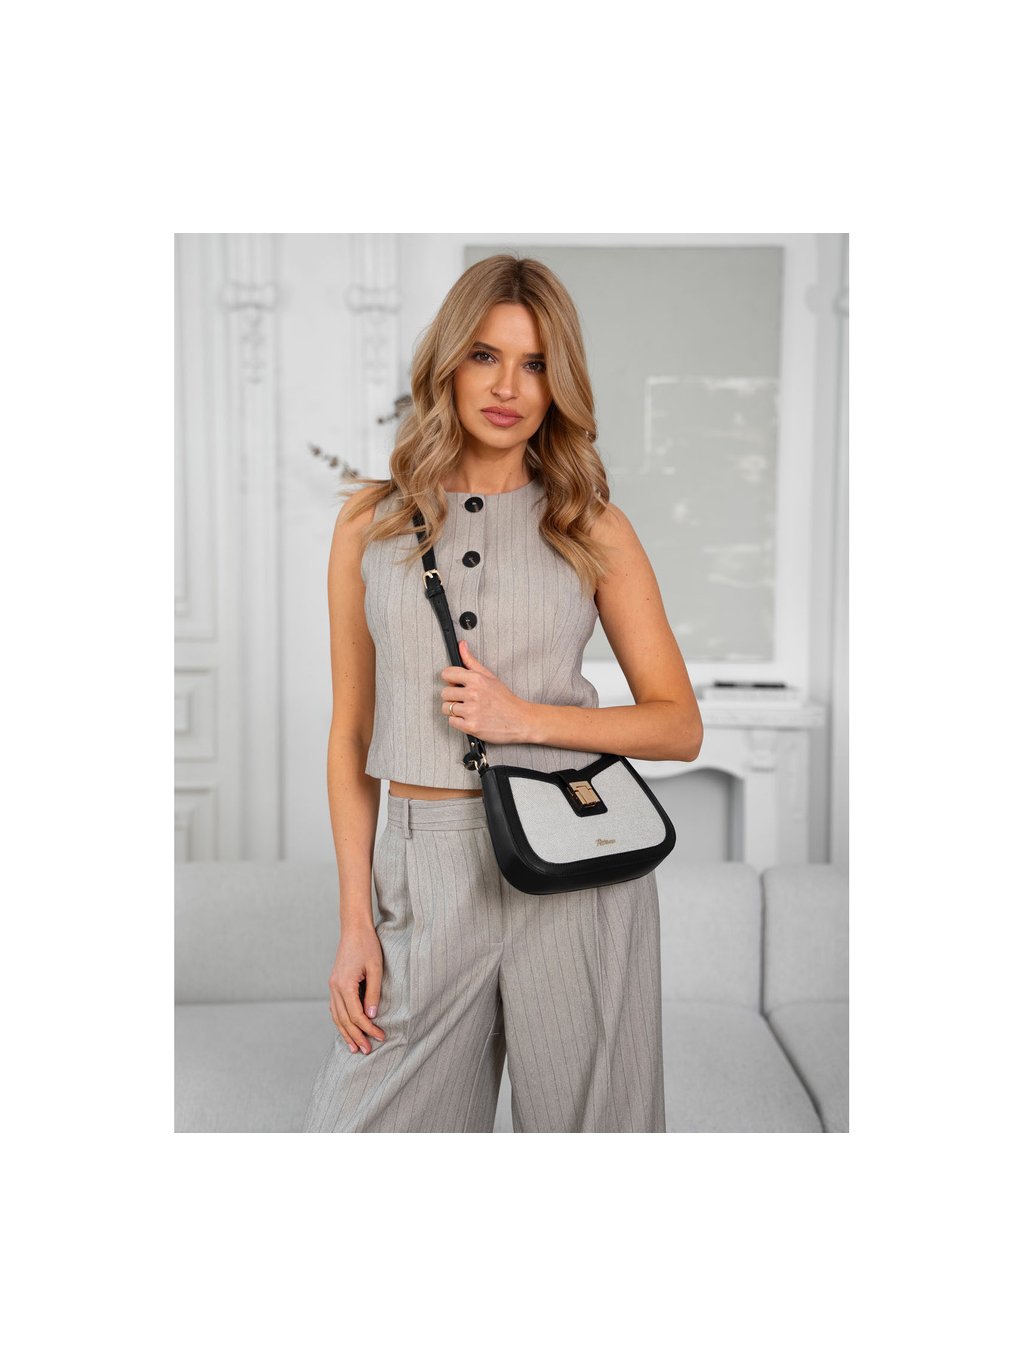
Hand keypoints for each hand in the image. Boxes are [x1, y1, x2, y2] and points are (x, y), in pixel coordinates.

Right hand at [328, 925, 386, 1054]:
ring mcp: (332, 986)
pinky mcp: (334, 983)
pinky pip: (334, 1008)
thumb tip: (372, 1015)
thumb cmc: (368, 946)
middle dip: (356, 1036)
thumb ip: (373, 992)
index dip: (368, 1028)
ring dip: (345, 1033)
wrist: (354, 929)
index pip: (356, 1015)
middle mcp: (335, 987)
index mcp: (344, 985)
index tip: (380, 1036)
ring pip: (336, 1016)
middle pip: (344, 1020)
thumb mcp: (376, 968)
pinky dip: (339, 1021)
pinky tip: (345, 1029)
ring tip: (354, 1047)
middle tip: (367, 1050)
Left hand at [440, 639, 533, 743]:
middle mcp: (473, 694)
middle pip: (444, 693)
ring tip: (467, 709)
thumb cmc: (506, 700)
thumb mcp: (490, 677)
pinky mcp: (471, 726)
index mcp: (477, 679)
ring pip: (446, 708)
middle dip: (452, 696)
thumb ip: (471, 661)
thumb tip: (461, 646)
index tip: (455, 683)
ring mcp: (471, 711)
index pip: (447, 673)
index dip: (450, 679)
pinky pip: (451, 721)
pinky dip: (458, 722)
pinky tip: (469, 718)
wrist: (520, 720)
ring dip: (454, 710)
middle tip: (464, 699)